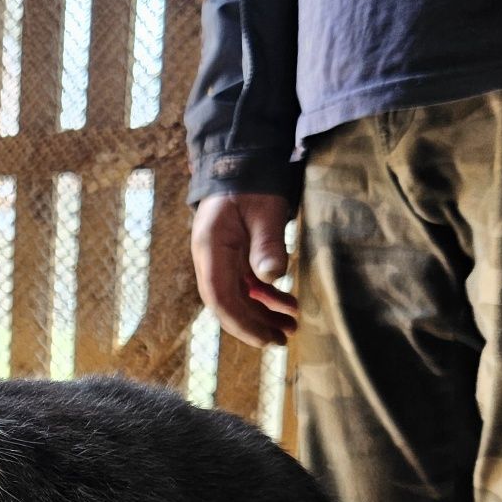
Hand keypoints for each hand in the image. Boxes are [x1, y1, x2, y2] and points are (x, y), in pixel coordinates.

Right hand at [192, 193, 298, 346]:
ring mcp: (221, 259)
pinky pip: (246, 285)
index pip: (220, 298)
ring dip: (262, 314)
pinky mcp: (234, 256)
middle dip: (254, 325)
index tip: (266, 338)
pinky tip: (286, 304)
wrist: (243, 162)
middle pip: (228, 304)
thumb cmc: (252, 184)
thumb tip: (272, 278)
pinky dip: (265, 298)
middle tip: (283, 339)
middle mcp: (211, 259)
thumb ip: (267, 244)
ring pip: (238, 297)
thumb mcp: (265, 211)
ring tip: (290, 326)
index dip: (242, 323)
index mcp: (211, 249)